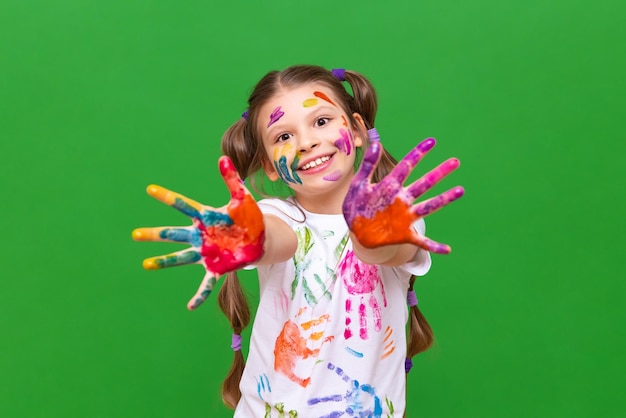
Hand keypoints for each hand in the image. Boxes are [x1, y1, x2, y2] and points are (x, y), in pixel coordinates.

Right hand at [132, 156, 264, 308]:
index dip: (168, 197)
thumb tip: (222, 157)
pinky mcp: (217, 267)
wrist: (260, 238)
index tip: (150, 189)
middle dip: (156, 234)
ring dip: (165, 261)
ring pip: (182, 257)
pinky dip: (199, 295)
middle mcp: (201, 235)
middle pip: (175, 234)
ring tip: (145, 265)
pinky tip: (190, 307)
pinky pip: (207, 283)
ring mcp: (207, 253)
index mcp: (206, 217)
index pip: (184, 206)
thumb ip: (231, 179)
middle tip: (135, 234)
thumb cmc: (248, 217)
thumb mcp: (241, 198)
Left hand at [343, 131, 463, 253]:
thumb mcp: (358, 185)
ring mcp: (405, 217)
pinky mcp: (404, 234)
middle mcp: (402, 199)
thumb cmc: (357, 205)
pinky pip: (422, 242)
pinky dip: (434, 246)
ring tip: (460, 190)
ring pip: (428, 207)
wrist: (356, 231)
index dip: (418, 153)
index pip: (407, 166)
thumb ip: (367, 166)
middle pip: (424, 184)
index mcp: (390, 186)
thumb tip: (375, 144)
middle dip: (439, 173)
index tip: (432, 141)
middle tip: (455, 161)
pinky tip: (447, 249)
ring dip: (443, 200)